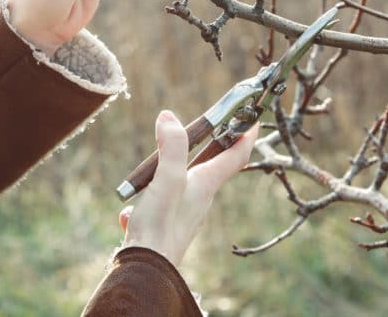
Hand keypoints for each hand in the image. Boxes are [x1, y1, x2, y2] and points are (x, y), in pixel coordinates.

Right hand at [119, 110, 257, 265]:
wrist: (145, 271)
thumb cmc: (160, 225)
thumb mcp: (168, 178)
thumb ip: (172, 147)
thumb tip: (169, 117)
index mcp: (207, 182)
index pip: (237, 154)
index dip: (247, 134)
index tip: (255, 118)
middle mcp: (201, 196)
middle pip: (214, 165)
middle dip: (212, 145)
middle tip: (205, 127)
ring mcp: (185, 212)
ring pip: (184, 184)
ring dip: (173, 171)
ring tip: (154, 167)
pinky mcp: (167, 224)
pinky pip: (161, 205)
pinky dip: (149, 200)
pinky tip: (132, 211)